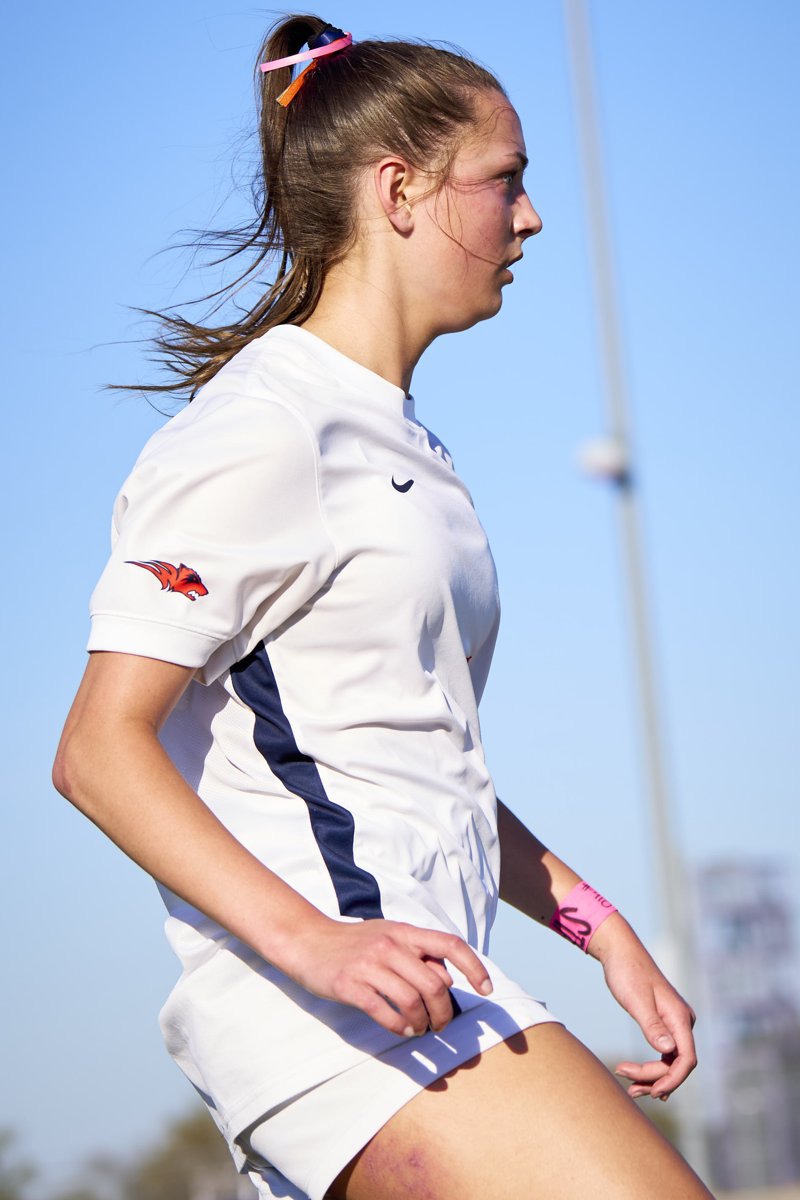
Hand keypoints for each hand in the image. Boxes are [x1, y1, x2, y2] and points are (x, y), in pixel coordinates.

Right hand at [286, 916, 492, 1036]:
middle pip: (434, 984)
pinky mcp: (349, 985)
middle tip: (441, 1026)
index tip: (487, 989)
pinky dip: (399, 1026)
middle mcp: (390, 944)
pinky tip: (403, 1030)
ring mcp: (368, 964)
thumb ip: (418, 955)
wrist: (307, 941)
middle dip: (444, 1013)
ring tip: (420, 1030)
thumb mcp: (389, 937)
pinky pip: (384, 1012)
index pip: (450, 944)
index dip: (474, 966)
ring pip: (412, 1001)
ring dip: (423, 1023)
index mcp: (404, 932)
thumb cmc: (354, 943)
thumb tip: (447, 979)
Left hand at [591, 916, 696, 1100]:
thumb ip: (652, 1026)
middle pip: (677, 1064)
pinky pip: (664, 1053)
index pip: (686, 1059)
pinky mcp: (664, 1024)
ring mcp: (675, 1024)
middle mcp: (682, 1022)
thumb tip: (669, 1050)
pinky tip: (639, 1078)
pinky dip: (652, 1067)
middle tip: (630, 1089)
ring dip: (652, 1077)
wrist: (620, 953)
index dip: (673, 1080)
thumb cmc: (627, 972)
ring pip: (671, 1061)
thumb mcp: (636, 1000)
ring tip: (630, 1089)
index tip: (653, 1092)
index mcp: (679, 1017)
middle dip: (655, 1079)